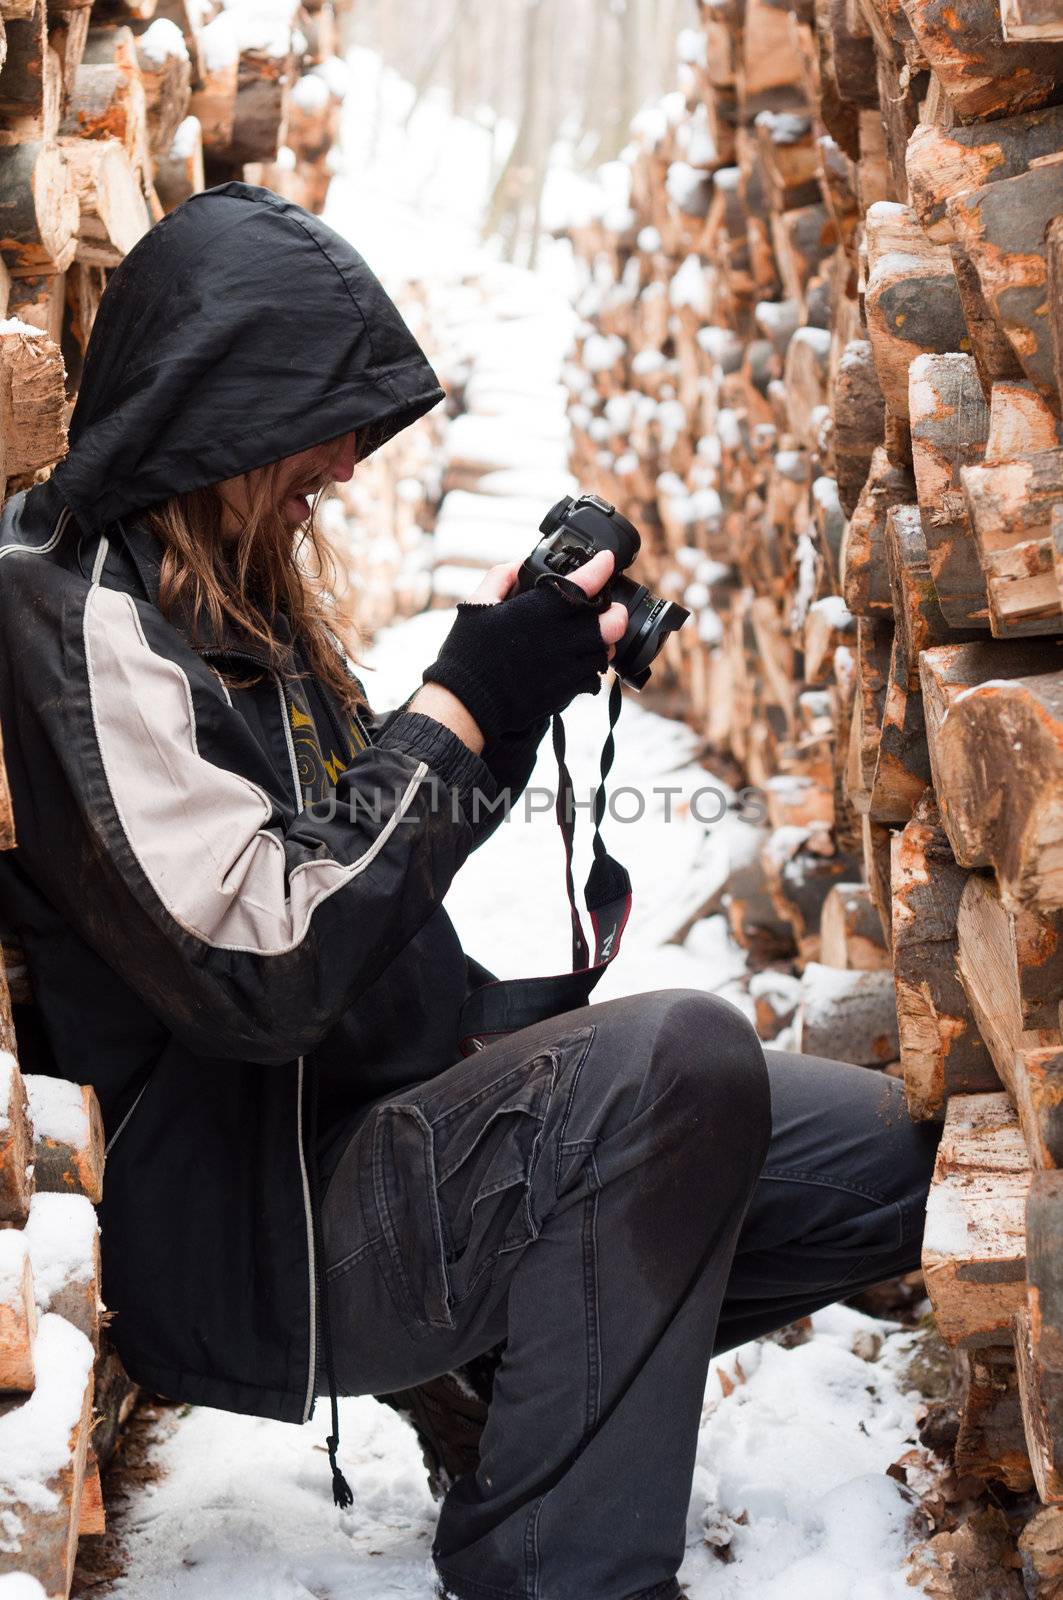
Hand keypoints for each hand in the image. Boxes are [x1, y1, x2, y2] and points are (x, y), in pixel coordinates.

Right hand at [420, 552, 628, 744]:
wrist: (469, 702)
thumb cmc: (470, 652)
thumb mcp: (477, 604)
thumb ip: (500, 578)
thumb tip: (517, 566)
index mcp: (544, 608)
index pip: (588, 580)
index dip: (602, 566)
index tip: (606, 560)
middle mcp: (563, 636)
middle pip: (614, 621)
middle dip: (615, 612)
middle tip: (605, 609)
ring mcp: (569, 666)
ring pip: (608, 650)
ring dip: (603, 641)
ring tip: (588, 638)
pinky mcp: (568, 691)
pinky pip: (594, 677)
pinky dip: (590, 667)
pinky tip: (575, 662)